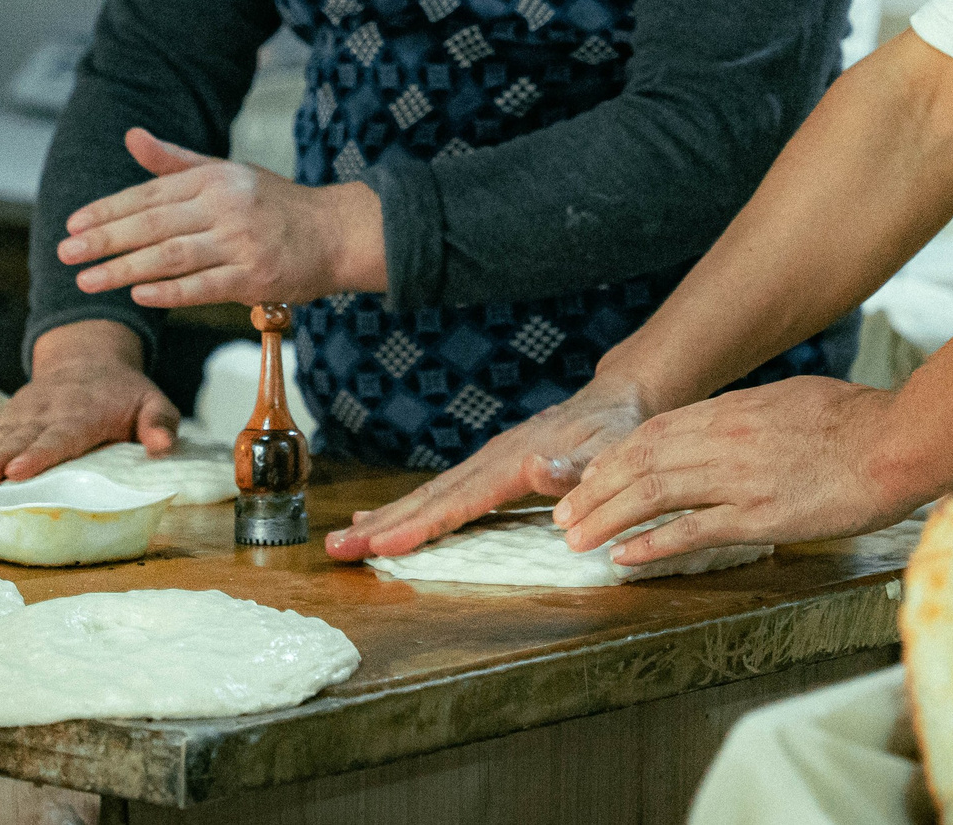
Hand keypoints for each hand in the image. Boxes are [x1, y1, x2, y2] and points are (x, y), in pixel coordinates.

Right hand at [0, 320, 177, 483]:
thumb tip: (163, 448)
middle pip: (19, 439)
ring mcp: (25, 412)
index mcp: (84, 413)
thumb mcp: (154, 402)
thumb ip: (160, 424)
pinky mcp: (10, 414)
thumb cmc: (125, 392)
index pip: (60, 436)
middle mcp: (49, 411)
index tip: (17, 471)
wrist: (88, 358)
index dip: (38, 454)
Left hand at [59, 128, 384, 307]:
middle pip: (152, 224)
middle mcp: (224, 206)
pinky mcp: (256, 276)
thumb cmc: (277, 205)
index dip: (107, 210)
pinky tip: (139, 295)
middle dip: (104, 240)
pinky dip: (170, 291)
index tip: (72, 225)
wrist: (337, 232)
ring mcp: (240, 241)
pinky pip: (205, 286)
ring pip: (171, 256)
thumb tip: (131, 137)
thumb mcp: (227, 172)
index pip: (148, 194)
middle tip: (65, 253)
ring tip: (87, 280)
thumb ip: (174, 161)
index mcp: (213, 179)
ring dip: (124, 268)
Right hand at [325, 374, 649, 559]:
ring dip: (384, 520)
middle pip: (428, 498)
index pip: (460, 501)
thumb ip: (576, 468)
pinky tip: (379, 523)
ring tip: (343, 541)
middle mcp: (490, 462)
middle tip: (336, 549)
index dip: (421, 525)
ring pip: (427, 495)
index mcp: (515, 463)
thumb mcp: (611, 451)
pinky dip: (405, 510)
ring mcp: (484, 464)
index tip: (382, 545)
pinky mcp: (485, 470)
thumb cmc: (616, 434)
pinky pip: (439, 494)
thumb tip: (536, 471)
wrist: (613, 403)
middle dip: (381, 526)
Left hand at [552, 377, 921, 567]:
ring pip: (654, 494)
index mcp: (733, 410)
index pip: (654, 433)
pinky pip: (693, 529)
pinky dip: (653, 544)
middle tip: (563, 515)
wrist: (898, 438)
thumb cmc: (857, 422)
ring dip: (607, 517)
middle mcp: (726, 439)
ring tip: (575, 540)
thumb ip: (752, 417)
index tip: (589, 477)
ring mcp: (740, 476)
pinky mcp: (761, 514)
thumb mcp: (791, 401)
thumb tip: (731, 427)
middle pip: (641, 462)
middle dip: (594, 490)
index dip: (614, 457)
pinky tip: (624, 557)